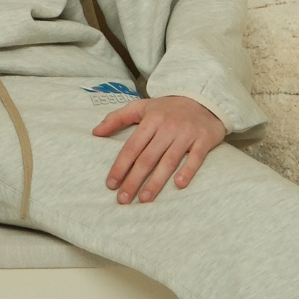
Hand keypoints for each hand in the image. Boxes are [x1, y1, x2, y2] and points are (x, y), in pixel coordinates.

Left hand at [91, 96, 228, 203]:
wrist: (203, 98)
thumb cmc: (168, 108)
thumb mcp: (141, 107)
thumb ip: (117, 118)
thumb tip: (95, 132)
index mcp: (150, 120)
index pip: (132, 147)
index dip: (120, 166)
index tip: (111, 184)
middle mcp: (167, 127)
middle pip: (147, 158)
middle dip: (134, 180)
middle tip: (123, 199)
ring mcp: (186, 134)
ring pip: (168, 161)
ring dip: (156, 182)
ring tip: (144, 199)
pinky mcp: (203, 140)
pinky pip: (195, 157)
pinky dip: (188, 171)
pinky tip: (178, 184)